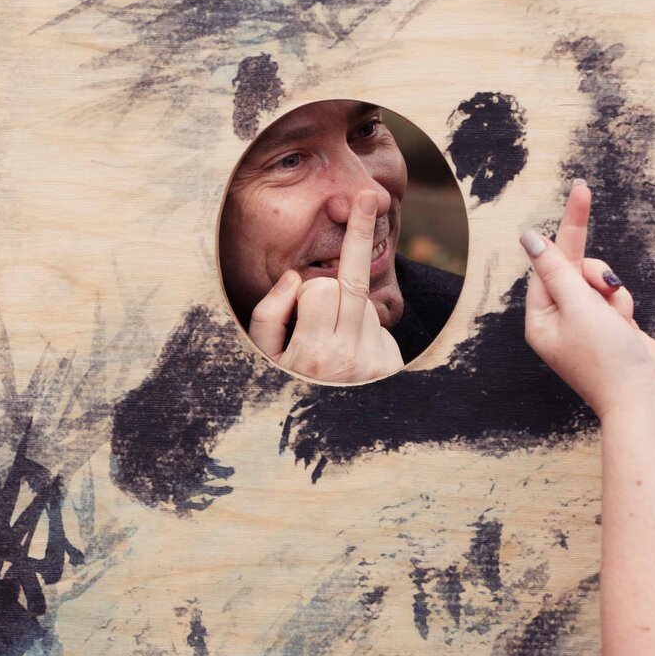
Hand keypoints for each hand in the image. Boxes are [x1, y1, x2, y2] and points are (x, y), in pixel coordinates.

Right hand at [246, 187, 406, 382]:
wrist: (319, 432)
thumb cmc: (286, 389)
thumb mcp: (262, 358)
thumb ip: (268, 315)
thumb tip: (293, 277)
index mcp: (313, 352)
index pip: (323, 289)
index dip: (308, 289)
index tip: (301, 298)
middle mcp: (348, 357)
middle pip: (356, 287)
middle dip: (355, 254)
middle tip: (360, 223)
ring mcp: (375, 363)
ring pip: (368, 307)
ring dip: (350, 312)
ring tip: (333, 343)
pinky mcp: (392, 368)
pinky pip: (382, 330)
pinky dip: (367, 334)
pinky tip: (350, 356)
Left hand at [520, 179, 654, 416]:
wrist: (647, 400)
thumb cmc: (608, 359)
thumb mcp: (578, 306)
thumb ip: (557, 268)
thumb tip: (530, 237)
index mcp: (541, 320)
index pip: (548, 263)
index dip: (565, 230)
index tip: (579, 192)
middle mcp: (560, 323)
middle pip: (572, 269)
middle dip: (589, 261)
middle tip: (583, 190)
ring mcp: (587, 327)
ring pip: (599, 282)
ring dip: (611, 290)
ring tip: (619, 314)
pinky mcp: (613, 330)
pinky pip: (616, 300)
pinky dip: (624, 305)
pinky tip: (629, 326)